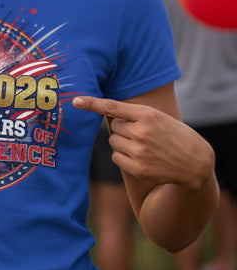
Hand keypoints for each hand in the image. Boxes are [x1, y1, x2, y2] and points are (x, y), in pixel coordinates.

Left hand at [73, 95, 214, 189]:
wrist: (195, 162)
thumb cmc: (174, 135)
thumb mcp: (159, 117)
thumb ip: (134, 114)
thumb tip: (105, 114)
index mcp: (147, 114)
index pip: (113, 107)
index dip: (92, 103)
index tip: (75, 101)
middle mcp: (141, 132)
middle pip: (112, 126)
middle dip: (122, 129)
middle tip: (141, 134)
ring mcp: (139, 151)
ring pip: (112, 142)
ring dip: (122, 143)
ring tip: (144, 146)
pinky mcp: (138, 168)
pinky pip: (116, 157)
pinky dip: (122, 157)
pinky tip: (140, 157)